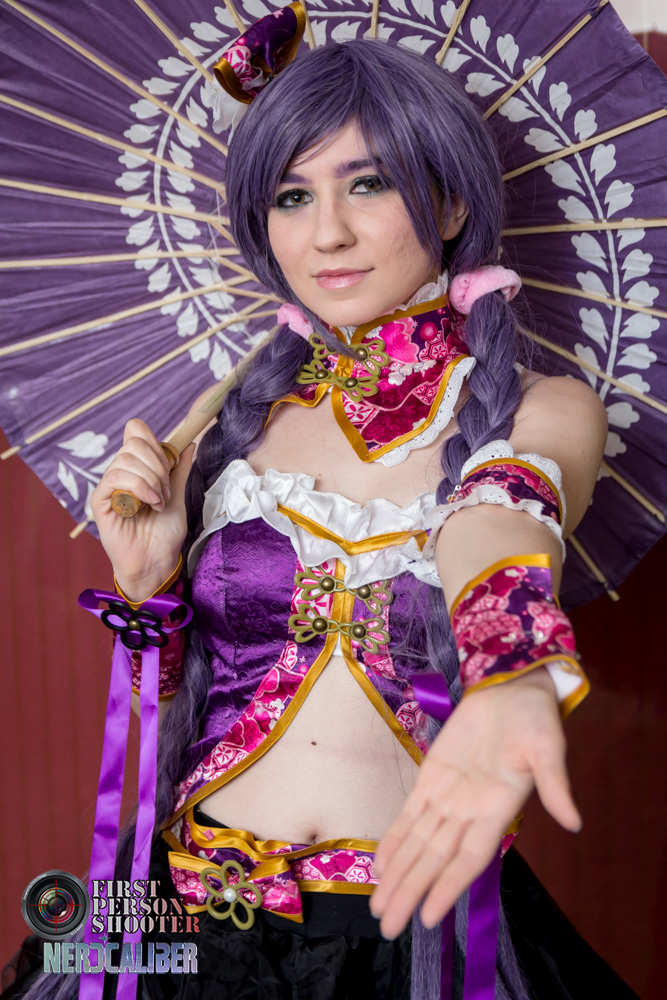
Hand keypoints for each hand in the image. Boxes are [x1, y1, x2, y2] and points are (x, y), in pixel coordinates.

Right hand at [90, 418, 194, 600]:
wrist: (156, 561)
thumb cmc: (163, 533)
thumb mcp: (177, 495)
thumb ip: (179, 469)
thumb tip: (188, 443)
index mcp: (136, 468)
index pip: (135, 431)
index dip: (155, 442)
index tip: (169, 466)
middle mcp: (120, 473)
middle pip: (134, 443)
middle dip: (158, 466)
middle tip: (166, 492)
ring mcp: (109, 486)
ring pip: (126, 460)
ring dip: (151, 480)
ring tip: (159, 502)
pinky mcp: (100, 501)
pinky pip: (114, 478)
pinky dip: (138, 487)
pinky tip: (150, 503)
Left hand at [370, 668, 580, 937]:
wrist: (513, 687)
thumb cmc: (534, 718)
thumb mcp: (549, 746)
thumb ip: (556, 784)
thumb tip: (575, 821)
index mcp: (497, 809)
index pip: (468, 859)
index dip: (447, 887)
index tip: (428, 917)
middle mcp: (469, 811)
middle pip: (435, 860)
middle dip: (411, 892)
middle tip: (388, 927)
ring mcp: (448, 795)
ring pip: (418, 843)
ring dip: (399, 875)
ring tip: (380, 908)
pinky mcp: (432, 775)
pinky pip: (409, 813)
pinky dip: (394, 839)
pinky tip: (381, 866)